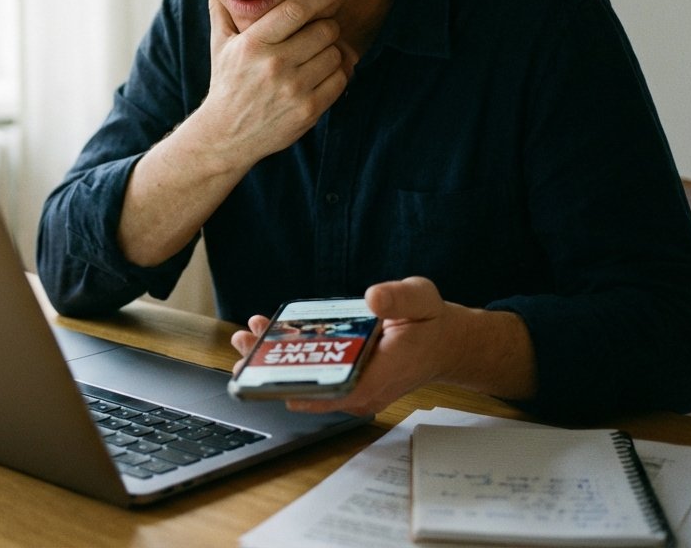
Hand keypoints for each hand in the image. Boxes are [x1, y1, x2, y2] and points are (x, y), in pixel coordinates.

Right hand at [201, 0, 353, 162]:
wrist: (226, 135)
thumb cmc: (227, 83)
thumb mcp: (220, 44)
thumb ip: (222, 9)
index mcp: (253, 43)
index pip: (296, 9)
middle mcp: (274, 65)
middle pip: (325, 30)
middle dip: (327, 27)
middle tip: (317, 33)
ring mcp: (293, 89)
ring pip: (335, 54)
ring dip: (331, 52)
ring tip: (313, 58)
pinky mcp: (308, 110)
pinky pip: (340, 80)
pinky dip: (336, 75)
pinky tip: (319, 76)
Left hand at [230, 278, 467, 416]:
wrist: (443, 341)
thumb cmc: (430, 322)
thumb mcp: (421, 300)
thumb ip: (399, 297)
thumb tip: (373, 297)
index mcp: (383, 374)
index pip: (341, 392)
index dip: (306, 391)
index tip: (275, 381)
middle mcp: (364, 388)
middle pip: (314, 389)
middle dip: (275, 369)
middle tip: (246, 345)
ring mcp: (354, 387)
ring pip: (309, 382)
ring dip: (276, 361)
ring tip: (247, 336)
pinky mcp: (347, 378)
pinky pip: (314, 373)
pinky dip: (290, 355)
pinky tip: (270, 334)